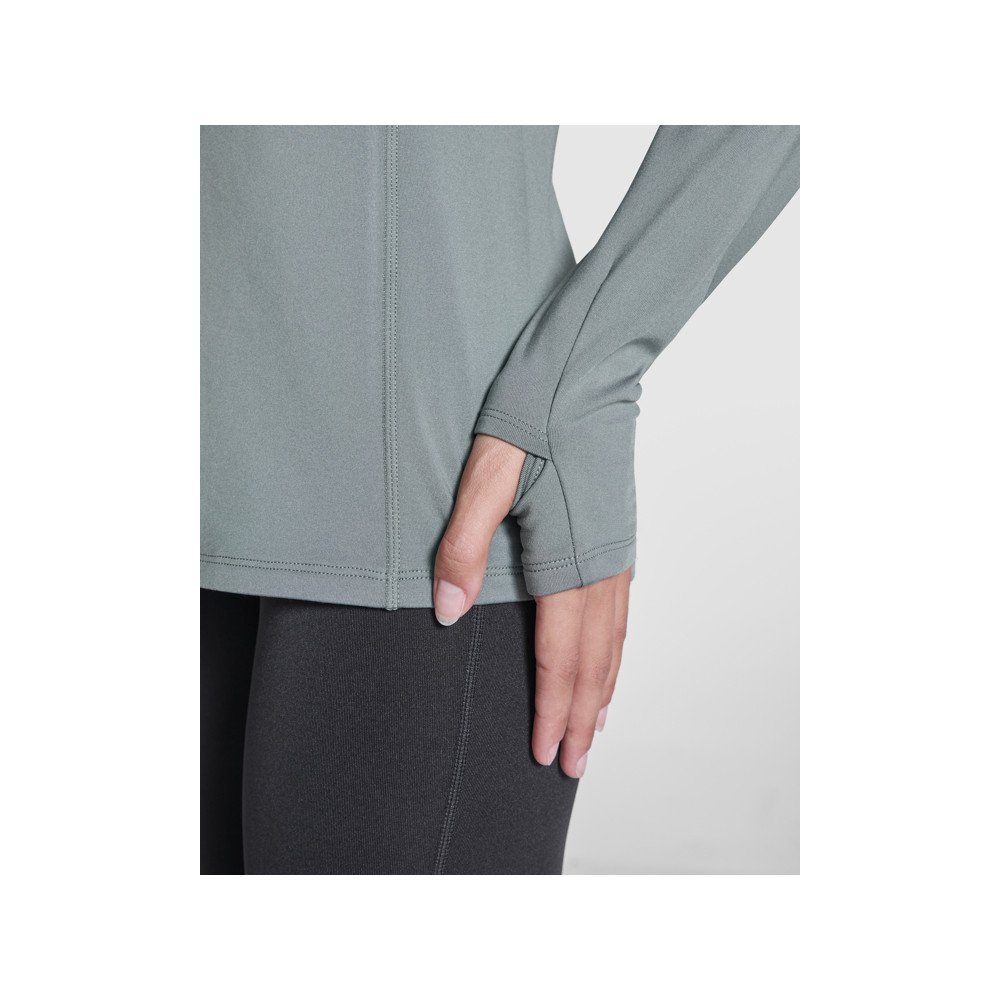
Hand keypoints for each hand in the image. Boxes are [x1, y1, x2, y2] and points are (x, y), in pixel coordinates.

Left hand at [433, 434, 630, 777]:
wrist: (587, 369)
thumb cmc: (534, 416)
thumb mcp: (484, 476)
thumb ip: (464, 546)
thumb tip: (446, 612)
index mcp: (568, 561)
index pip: (561, 656)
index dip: (552, 709)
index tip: (545, 753)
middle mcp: (601, 567)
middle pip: (596, 662)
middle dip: (582, 718)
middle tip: (573, 765)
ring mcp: (616, 552)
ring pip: (614, 641)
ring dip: (603, 691)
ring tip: (594, 729)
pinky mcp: (618, 535)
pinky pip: (622, 613)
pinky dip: (616, 651)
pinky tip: (609, 659)